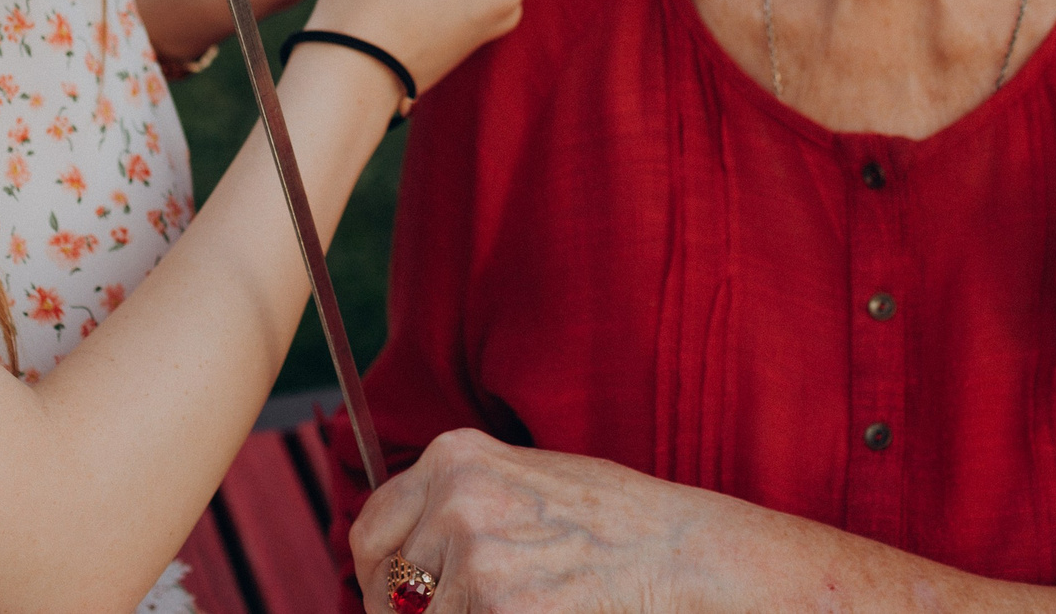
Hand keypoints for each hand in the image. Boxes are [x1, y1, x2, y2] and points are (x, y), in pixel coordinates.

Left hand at [350, 430, 730, 613]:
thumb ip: (460, 508)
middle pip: (385, 587)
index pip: (371, 531)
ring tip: (499, 612)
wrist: (684, 551)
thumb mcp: (524, 483)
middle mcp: (456, 496)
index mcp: (455, 456)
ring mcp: (476, 554)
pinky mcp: (498, 609)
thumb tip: (405, 562)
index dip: (376, 579)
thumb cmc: (614, 522)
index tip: (395, 602)